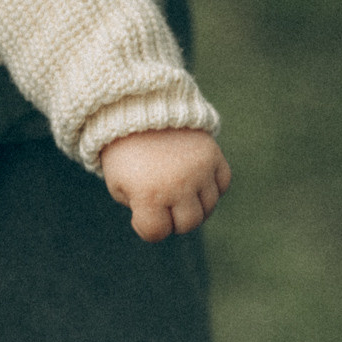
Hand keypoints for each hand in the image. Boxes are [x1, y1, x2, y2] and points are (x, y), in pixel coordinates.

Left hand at [98, 128, 231, 241]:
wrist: (138, 108)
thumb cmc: (124, 151)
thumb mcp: (118, 184)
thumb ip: (140, 209)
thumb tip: (168, 221)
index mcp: (148, 195)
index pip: (156, 232)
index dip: (146, 226)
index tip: (139, 210)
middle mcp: (178, 186)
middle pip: (188, 224)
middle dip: (173, 219)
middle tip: (161, 203)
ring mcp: (199, 171)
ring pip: (208, 207)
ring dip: (193, 205)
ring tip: (177, 190)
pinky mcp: (213, 156)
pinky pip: (222, 184)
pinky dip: (212, 187)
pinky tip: (195, 179)